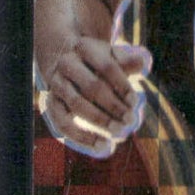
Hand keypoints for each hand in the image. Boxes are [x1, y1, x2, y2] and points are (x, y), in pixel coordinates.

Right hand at [39, 37, 151, 157]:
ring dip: (100, 121)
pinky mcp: (52, 102)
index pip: (107, 67)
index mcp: (84, 48)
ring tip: (120, 133)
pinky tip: (101, 146)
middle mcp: (67, 64)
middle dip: (114, 106)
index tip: (136, 102)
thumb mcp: (110, 54)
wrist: (63, 58)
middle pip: (92, 87)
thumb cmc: (96, 60)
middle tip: (131, 120)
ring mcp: (57, 83)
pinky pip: (62, 122)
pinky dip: (81, 137)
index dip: (122, 85)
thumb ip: (126, 60)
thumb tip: (142, 62)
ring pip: (77, 104)